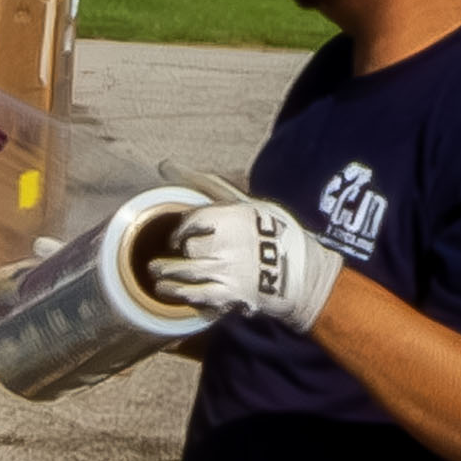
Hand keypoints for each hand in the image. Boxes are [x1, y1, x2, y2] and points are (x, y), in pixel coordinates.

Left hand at [165, 198, 343, 333]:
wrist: (303, 273)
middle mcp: (230, 243)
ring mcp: (231, 270)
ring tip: (159, 279)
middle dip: (171, 257)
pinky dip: (181, 295)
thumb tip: (165, 164)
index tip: (175, 240)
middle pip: (189, 249)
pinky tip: (172, 293)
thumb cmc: (271, 232)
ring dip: (167, 277)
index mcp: (235, 217)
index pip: (193, 220)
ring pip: (187, 273)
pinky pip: (197, 296)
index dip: (179, 231)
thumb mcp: (244, 202)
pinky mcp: (232, 295)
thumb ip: (205, 185)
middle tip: (157, 264)